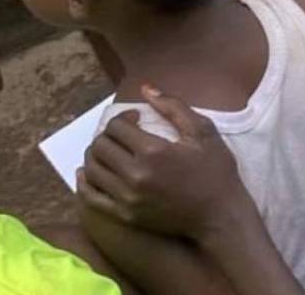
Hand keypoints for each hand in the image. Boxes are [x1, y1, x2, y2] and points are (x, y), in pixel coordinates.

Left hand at [77, 86, 247, 240]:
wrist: (218, 215)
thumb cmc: (215, 170)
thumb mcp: (203, 131)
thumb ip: (173, 107)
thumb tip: (145, 88)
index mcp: (153, 151)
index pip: (117, 127)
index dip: (124, 118)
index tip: (136, 119)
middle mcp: (134, 175)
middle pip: (100, 146)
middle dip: (108, 135)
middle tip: (123, 135)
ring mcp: (126, 198)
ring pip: (92, 169)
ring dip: (96, 155)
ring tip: (111, 152)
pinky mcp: (124, 215)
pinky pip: (91, 197)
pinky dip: (85, 182)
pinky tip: (90, 173)